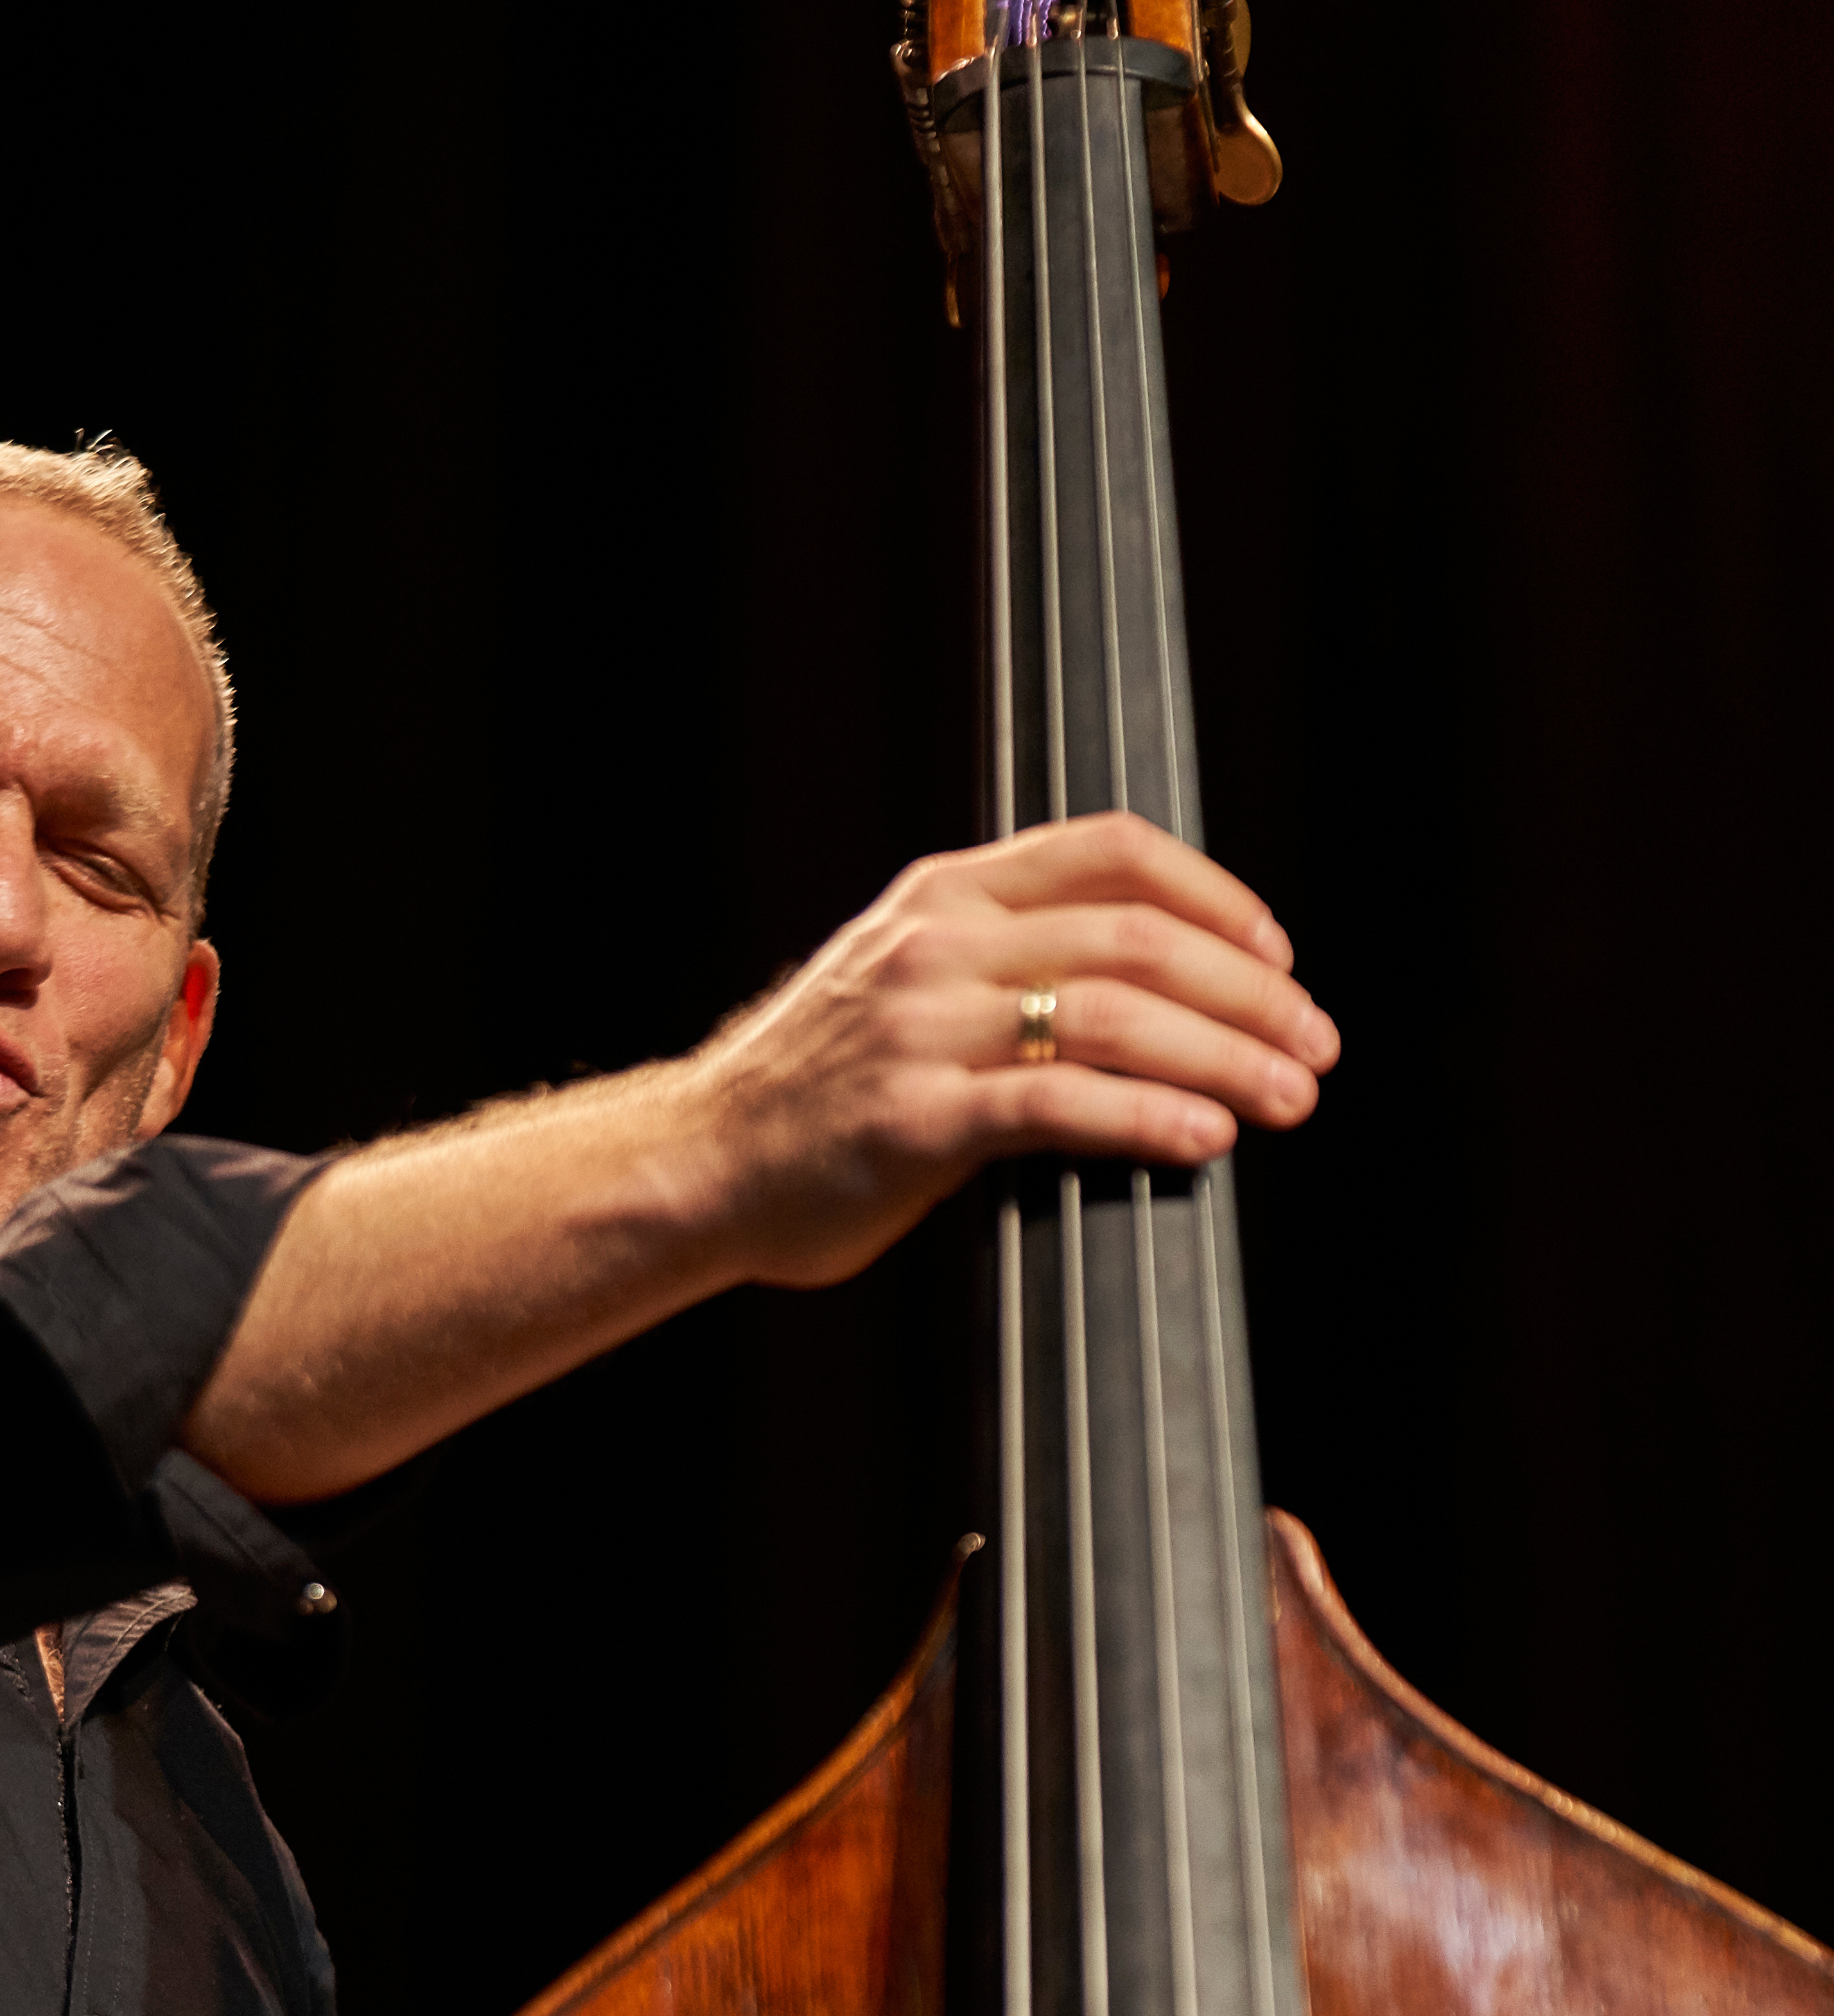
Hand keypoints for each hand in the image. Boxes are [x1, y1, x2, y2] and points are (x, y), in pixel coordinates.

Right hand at [180, 809, 1331, 1508]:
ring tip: (1290, 1099)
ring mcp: (923, 1029)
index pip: (1113, 851)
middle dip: (1251, 995)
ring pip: (1118, 1017)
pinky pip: (1061, 1106)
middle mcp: (939, 942)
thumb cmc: (820, 1093)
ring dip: (1228, 1059)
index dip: (1218, 895)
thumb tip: (1159, 986)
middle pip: (1141, 938)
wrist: (700, 1165)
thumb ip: (1010, 960)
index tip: (1277, 956)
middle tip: (1315, 1047)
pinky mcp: (915, 1121)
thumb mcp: (910, 983)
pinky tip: (1205, 1141)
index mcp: (947, 892)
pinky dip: (1150, 1118)